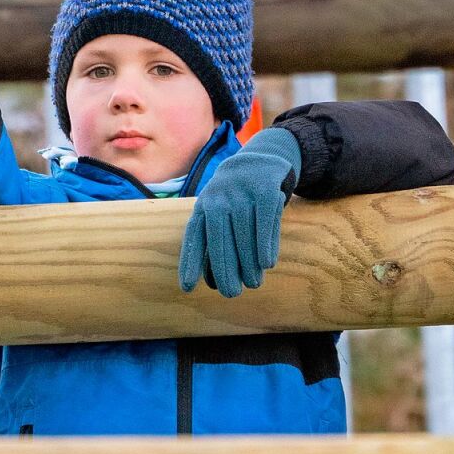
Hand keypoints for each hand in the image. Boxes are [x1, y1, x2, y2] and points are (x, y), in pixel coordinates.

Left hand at [179, 127, 301, 297]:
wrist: (258, 161)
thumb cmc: (235, 199)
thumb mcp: (218, 212)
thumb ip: (213, 241)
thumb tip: (211, 281)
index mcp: (203, 206)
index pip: (195, 236)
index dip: (190, 261)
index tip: (186, 287)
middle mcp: (219, 197)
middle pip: (219, 238)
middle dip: (224, 268)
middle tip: (231, 293)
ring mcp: (242, 191)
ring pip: (244, 232)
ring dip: (248, 262)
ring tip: (253, 283)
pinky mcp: (265, 188)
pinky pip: (265, 219)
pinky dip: (266, 242)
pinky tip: (267, 263)